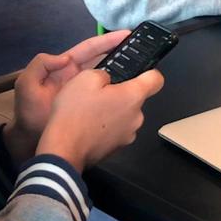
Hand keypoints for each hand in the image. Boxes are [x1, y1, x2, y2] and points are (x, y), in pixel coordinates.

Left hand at [6, 30, 130, 160]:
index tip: (126, 35)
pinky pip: (107, 99)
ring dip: (123, 73)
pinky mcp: (91, 109)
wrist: (29, 139)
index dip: (107, 41)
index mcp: (66, 67)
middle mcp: (79, 77)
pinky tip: (134, 97)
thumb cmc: (28, 111)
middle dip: (121, 53)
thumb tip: (65, 58)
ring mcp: (86, 94)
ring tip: (143, 70)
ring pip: (108, 80)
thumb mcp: (27, 83)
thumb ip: (41, 64)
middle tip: (141, 50)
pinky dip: (119, 96)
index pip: (90, 49)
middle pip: (103, 61)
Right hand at [35, 67, 163, 171]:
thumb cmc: (76, 113)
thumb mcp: (86, 77)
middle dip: (119, 94)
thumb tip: (108, 79)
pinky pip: (116, 130)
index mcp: (133, 97)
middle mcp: (136, 117)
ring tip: (90, 111)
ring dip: (112, 111)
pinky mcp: (117, 147)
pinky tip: (88, 125)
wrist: (63, 148)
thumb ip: (104, 73)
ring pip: (124, 115)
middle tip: (97, 93)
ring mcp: (128, 135)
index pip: (156, 79)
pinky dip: (105, 126)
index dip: (148, 72)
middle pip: (135, 98)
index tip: (139, 72)